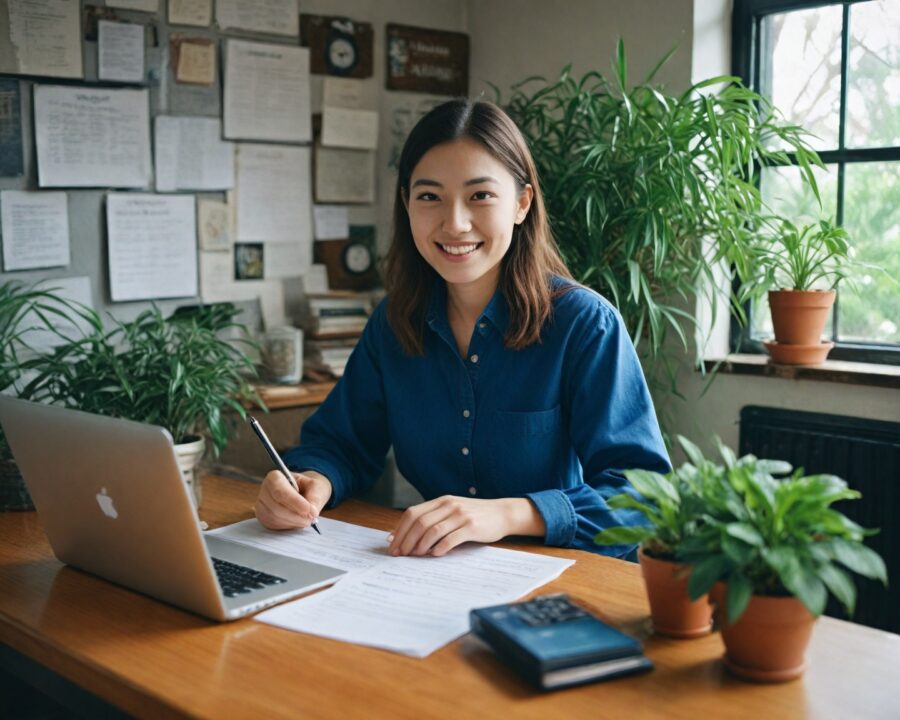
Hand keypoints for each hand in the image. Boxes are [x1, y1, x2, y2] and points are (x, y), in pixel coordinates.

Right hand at [254, 469, 331, 530]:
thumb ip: (314, 497)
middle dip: (296, 515)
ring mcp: (262, 504)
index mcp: (275, 477)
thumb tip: (312, 512)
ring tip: (306, 520)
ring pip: (275, 517)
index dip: (295, 502)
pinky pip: (274, 525)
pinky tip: (297, 522)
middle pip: (277, 507)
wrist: (303, 493)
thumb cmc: (307, 487)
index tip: (309, 510)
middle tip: (311, 517)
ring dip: (293, 521)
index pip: (281, 491)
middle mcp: (265, 490)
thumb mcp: (315, 486)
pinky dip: (288, 526)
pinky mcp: (263, 517)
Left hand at [388, 496, 544, 556]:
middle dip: (406, 540)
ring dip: (420, 545)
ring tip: (415, 556)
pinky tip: (435, 554)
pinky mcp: (472, 527)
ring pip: (432, 530)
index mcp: (440, 501)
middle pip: (420, 522)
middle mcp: (448, 505)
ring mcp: (460, 515)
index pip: (412, 513)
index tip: (392, 545)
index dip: (400, 530)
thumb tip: (401, 535)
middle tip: (400, 554)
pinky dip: (440, 548)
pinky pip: (451, 538)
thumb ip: (430, 519)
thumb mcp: (451, 512)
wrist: (502, 513)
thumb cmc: (473, 516)